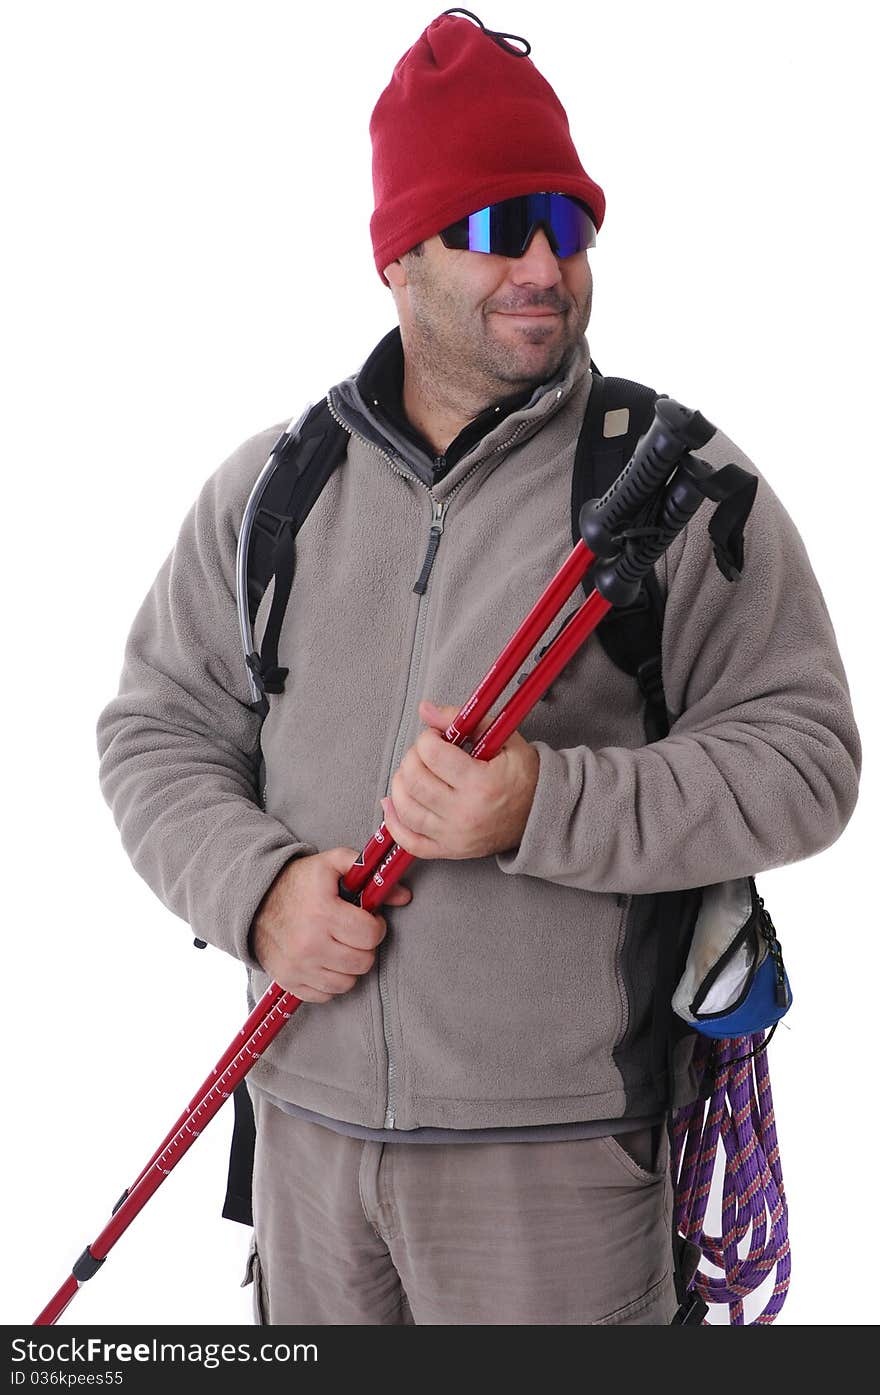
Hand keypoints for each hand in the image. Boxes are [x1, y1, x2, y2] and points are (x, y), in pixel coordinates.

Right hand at [249, 847, 411, 1002]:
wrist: (253, 902)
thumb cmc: (298, 883)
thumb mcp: (330, 864)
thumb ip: (366, 871)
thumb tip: (404, 895)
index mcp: (323, 912)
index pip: (370, 935)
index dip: (375, 926)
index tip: (367, 920)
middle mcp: (310, 943)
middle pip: (363, 962)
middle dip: (365, 947)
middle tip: (354, 935)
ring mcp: (298, 966)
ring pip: (348, 983)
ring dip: (350, 967)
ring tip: (341, 948)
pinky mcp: (289, 981)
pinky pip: (326, 995)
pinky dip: (331, 982)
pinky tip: (326, 962)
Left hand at [381, 699, 539, 860]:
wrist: (540, 815)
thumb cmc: (524, 777)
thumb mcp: (504, 738)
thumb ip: (465, 719)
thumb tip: (426, 710)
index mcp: (481, 784)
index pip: (433, 754)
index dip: (428, 738)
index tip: (436, 737)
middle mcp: (465, 813)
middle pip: (415, 780)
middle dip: (413, 758)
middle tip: (425, 753)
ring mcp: (454, 836)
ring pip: (406, 808)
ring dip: (401, 783)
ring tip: (413, 772)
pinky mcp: (449, 850)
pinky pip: (409, 841)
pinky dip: (394, 821)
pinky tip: (394, 803)